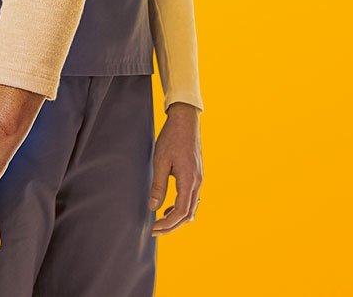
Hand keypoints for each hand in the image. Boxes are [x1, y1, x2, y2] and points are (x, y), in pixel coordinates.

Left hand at [150, 103, 202, 235]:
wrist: (185, 120)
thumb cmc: (172, 138)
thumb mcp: (160, 161)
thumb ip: (158, 186)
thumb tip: (153, 207)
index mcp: (189, 180)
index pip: (181, 212)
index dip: (167, 225)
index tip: (153, 229)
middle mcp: (197, 182)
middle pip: (188, 214)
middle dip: (172, 226)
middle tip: (155, 230)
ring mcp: (199, 179)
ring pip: (191, 208)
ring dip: (177, 218)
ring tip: (160, 221)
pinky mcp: (197, 175)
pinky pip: (192, 198)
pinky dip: (182, 207)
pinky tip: (169, 206)